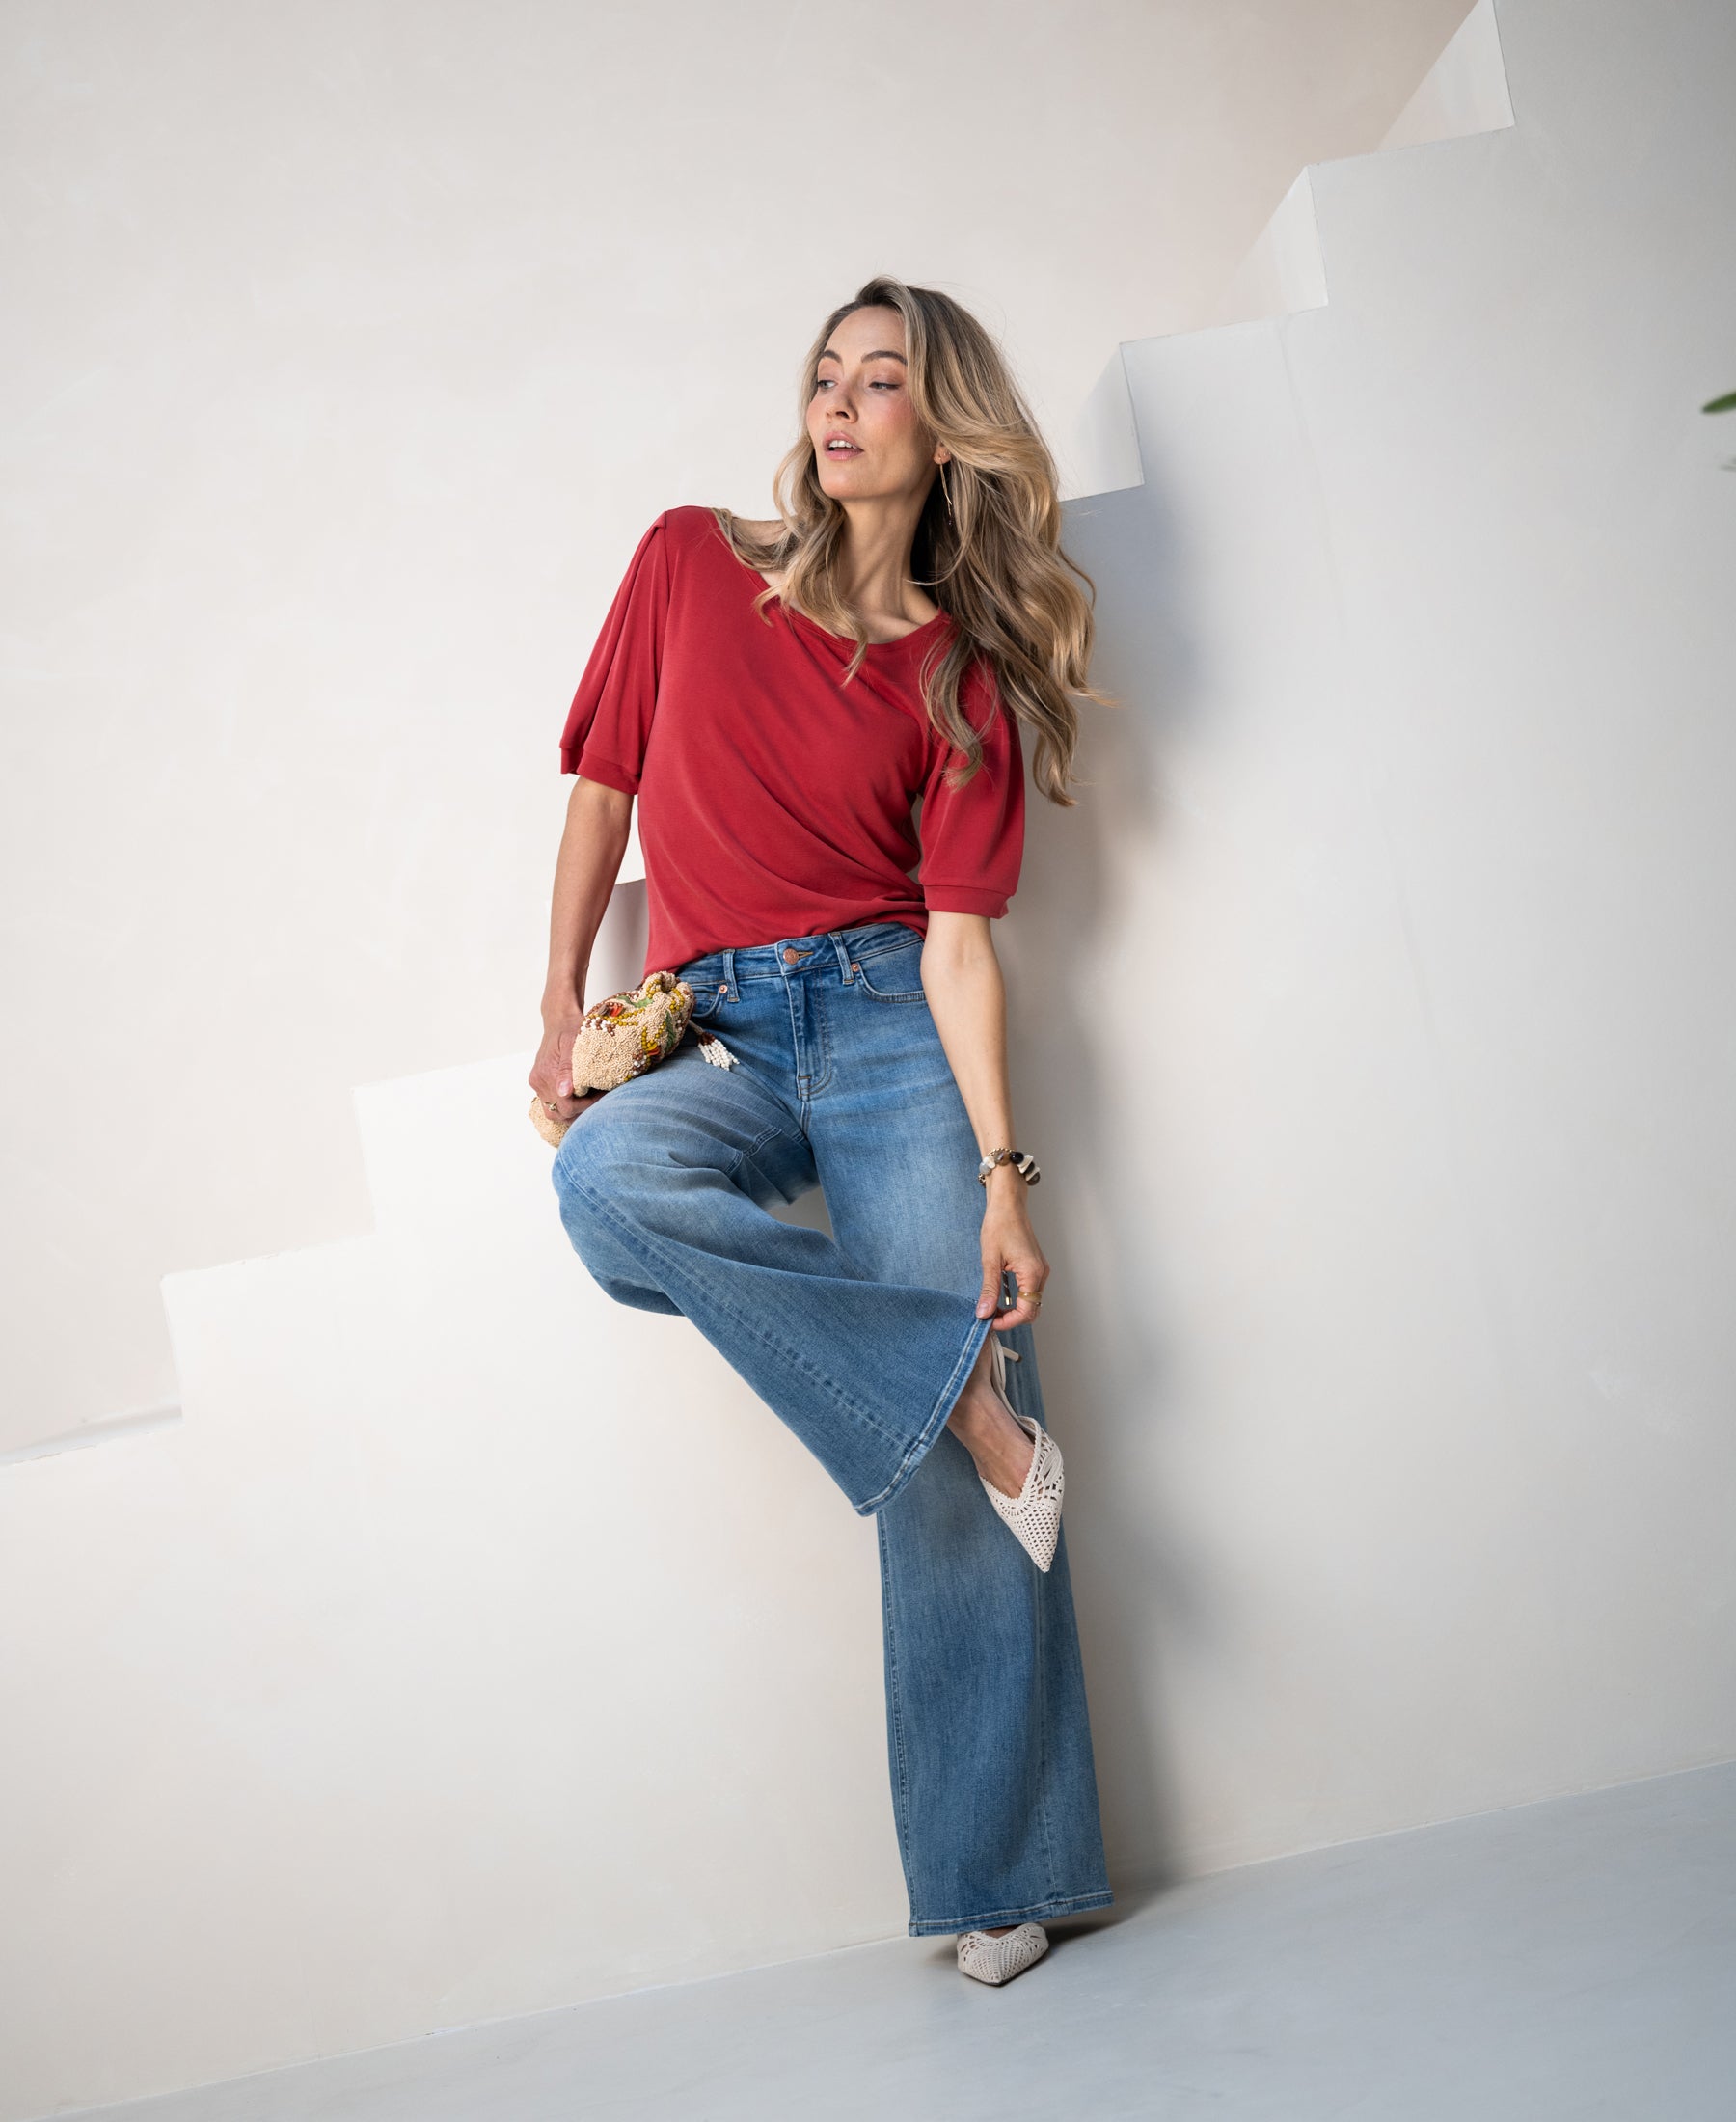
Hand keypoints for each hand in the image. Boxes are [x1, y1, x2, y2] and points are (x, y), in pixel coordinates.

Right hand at [529, 1011, 606, 1128]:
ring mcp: (538, 1083)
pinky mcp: (539, 1082)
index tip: (602, 1095)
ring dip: (572, 1110)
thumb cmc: (571, 1027)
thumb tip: (564, 1092)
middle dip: (580, 1111)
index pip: (566, 1106)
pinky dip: (565, 1104)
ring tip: (589, 1098)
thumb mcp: (573, 1043)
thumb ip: (568, 1069)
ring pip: (554, 1111)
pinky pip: (550, 1102)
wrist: (560, 1019)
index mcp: (546, 1074)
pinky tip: (580, 1095)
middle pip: (559, 1113)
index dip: (586, 1106)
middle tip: (598, 1098)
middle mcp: (539, 1081)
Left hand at [976, 1172, 1047, 1330]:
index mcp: (1032, 1273)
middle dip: (1011, 1318)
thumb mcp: (990, 1260)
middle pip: (1032, 1310)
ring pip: (1031, 1301)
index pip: (1026, 1311)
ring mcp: (1040, 1270)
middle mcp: (1041, 1273)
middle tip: (989, 1315)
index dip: (1008, 1322)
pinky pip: (1029, 1290)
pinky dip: (1015, 1297)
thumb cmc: (999, 1225)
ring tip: (991, 1304)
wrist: (1007, 1204)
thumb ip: (989, 1289)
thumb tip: (984, 1313)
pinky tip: (999, 1292)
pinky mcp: (1035, 1266)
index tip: (989, 1321)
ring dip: (1012, 1308)